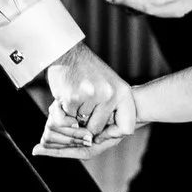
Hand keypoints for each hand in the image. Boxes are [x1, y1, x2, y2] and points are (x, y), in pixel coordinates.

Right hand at [36, 43, 136, 158]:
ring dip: (74, 115)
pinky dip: (64, 110)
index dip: (113, 134)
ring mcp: (92, 96)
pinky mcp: (73, 98)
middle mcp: (110, 94)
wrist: (67, 52)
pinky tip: (66, 95)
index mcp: (123, 92)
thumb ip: (112, 109)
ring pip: (80, 124)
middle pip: (97, 129)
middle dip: (86, 124)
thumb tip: (99, 139)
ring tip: (75, 97)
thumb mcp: (109, 86)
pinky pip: (67, 118)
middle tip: (80, 109)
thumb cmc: (88, 71)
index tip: (102, 132)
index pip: (127, 128)